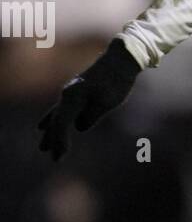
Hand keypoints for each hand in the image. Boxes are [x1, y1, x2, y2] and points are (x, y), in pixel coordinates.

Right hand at [37, 39, 141, 161]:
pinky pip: (59, 110)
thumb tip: (79, 126)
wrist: (120, 60)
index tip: (60, 157)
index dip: (60, 141)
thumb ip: (92, 115)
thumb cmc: (116, 81)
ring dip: (50, 133)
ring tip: (43, 148)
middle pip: (57, 122)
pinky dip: (52, 120)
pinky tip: (42, 127)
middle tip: (55, 160)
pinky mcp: (76, 93)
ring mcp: (70, 93)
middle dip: (55, 141)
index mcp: (74, 97)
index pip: (62, 123)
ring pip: (56, 117)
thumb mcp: (107, 101)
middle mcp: (68, 94)